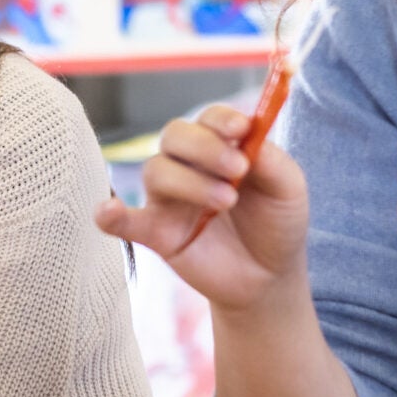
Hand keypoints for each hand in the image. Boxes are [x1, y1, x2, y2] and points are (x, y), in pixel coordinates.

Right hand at [94, 104, 310, 309]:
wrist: (270, 277)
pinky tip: (108, 212)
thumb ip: (271, 160)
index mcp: (221, 147)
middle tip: (237, 171)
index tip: (240, 130)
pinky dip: (111, 215)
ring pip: (157, 170)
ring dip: (189, 182)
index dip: (221, 120)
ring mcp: (170, 198)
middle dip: (204, 147)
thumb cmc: (277, 223)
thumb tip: (249, 133)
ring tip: (225, 201)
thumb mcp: (288, 188)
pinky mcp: (156, 233)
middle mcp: (190, 166)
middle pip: (175, 136)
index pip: (210, 119)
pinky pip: (124, 221)